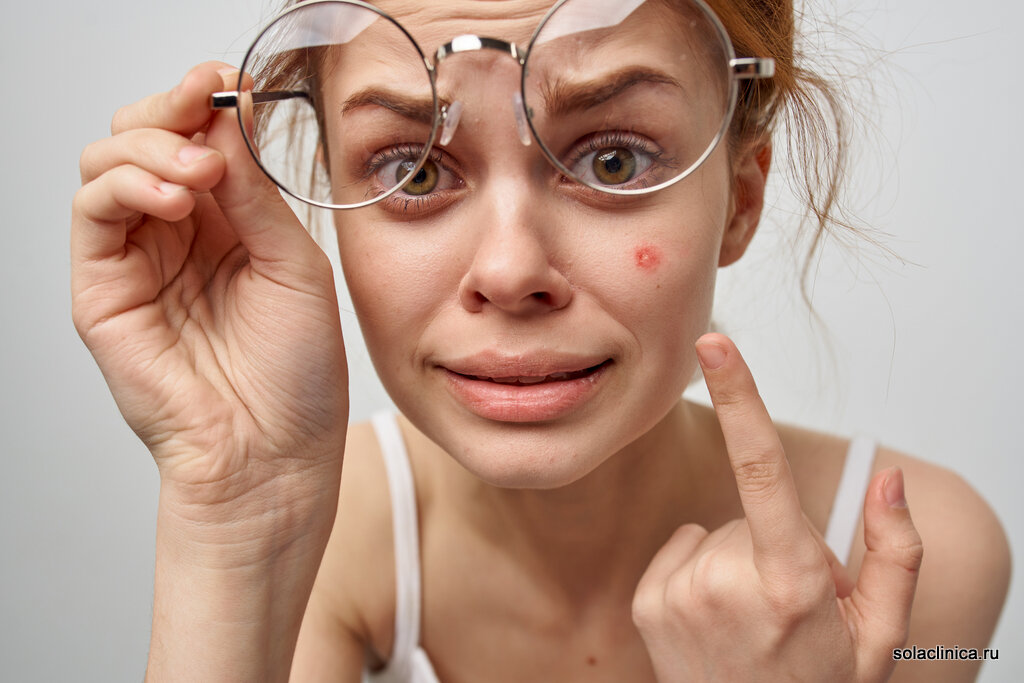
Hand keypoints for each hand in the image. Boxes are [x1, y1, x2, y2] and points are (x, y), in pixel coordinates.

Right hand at [72, 62, 347, 522]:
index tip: (235, 83)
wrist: (274, 453)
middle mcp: (178, 235)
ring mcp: (136, 260)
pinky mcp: (102, 289)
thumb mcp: (295, 266)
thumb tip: (227, 119)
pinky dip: (128, 183)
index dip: (209, 102)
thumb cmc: (297, 375)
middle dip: (174, 107)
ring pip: (109, 161)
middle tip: (209, 103)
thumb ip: (256, 195)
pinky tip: (177, 195)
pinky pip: (93, 211)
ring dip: (152, 143)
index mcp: (229, 225)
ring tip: (200, 170)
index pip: (200, 140)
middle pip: (146, 137)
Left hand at [633, 333, 923, 681]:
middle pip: (751, 510)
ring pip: (715, 530)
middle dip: (774, 542)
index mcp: (791, 581)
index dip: (740, 396)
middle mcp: (727, 583)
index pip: (762, 467)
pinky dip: (699, 572)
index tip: (714, 344)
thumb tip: (888, 477)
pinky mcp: (648, 602)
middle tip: (785, 603)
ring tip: (750, 617)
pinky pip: (681, 548)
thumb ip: (895, 548)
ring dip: (737, 561)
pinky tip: (715, 618)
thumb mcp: (882, 630)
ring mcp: (679, 595)